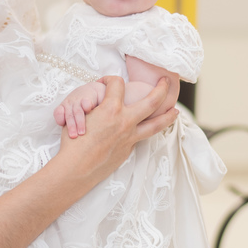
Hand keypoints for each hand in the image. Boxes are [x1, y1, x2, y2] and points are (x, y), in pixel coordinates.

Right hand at [58, 76, 178, 186]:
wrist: (75, 169)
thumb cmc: (73, 143)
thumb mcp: (81, 117)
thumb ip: (96, 108)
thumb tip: (101, 105)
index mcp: (110, 109)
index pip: (117, 84)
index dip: (110, 79)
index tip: (108, 82)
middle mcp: (124, 122)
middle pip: (152, 101)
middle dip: (161, 89)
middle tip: (166, 82)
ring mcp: (129, 138)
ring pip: (156, 125)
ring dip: (168, 116)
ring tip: (175, 111)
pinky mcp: (127, 150)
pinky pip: (140, 138)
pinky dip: (145, 132)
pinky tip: (146, 130)